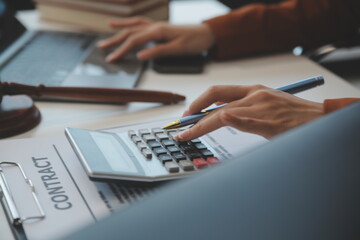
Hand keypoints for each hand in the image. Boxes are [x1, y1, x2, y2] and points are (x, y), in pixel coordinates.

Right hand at [97, 17, 214, 61]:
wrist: (208, 34)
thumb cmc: (196, 41)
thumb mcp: (178, 49)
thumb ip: (158, 51)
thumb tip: (140, 56)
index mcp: (158, 31)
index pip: (134, 40)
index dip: (121, 50)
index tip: (111, 58)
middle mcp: (156, 26)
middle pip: (131, 32)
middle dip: (115, 40)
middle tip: (102, 48)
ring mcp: (158, 25)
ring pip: (135, 25)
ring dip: (121, 28)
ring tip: (107, 28)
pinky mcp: (161, 28)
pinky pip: (142, 23)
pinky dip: (132, 23)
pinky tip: (128, 25)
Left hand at [174, 85, 323, 139]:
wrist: (317, 118)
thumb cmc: (290, 113)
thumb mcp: (264, 102)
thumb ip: (243, 106)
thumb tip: (219, 115)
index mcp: (251, 90)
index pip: (217, 92)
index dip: (198, 101)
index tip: (186, 113)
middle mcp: (253, 95)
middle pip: (215, 100)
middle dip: (193, 113)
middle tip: (179, 126)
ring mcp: (260, 108)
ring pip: (224, 113)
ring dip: (201, 125)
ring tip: (186, 134)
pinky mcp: (269, 122)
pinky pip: (247, 120)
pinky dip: (234, 120)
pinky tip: (222, 119)